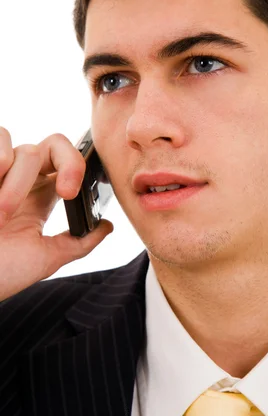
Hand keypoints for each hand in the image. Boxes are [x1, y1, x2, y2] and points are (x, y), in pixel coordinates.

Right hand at [0, 127, 113, 301]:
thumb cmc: (1, 272)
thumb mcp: (46, 258)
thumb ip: (79, 242)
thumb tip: (109, 225)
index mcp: (40, 197)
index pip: (68, 161)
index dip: (78, 166)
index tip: (72, 194)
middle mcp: (20, 179)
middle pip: (56, 143)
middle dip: (69, 165)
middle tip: (65, 193)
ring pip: (26, 149)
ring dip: (18, 183)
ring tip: (1, 214)